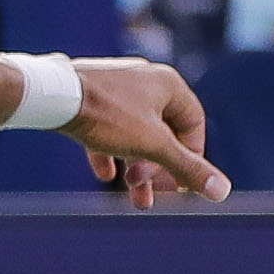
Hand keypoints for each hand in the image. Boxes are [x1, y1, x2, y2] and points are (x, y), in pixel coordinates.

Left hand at [68, 56, 228, 205]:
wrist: (51, 96)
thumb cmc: (106, 115)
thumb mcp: (152, 146)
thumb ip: (186, 167)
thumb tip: (222, 191)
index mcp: (168, 84)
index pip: (193, 124)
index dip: (191, 157)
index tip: (181, 184)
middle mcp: (144, 80)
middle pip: (163, 131)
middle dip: (158, 168)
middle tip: (150, 193)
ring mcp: (116, 87)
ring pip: (134, 133)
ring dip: (135, 166)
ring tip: (131, 193)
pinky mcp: (89, 97)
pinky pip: (106, 128)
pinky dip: (109, 153)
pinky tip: (105, 175)